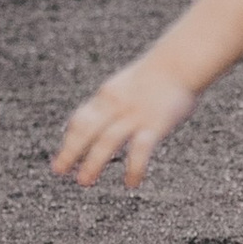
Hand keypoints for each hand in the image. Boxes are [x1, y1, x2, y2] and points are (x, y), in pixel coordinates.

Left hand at [51, 59, 198, 191]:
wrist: (182, 61)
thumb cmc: (161, 73)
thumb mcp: (131, 84)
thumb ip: (118, 102)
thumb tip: (108, 121)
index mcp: (109, 95)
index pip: (81, 118)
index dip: (70, 138)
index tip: (63, 155)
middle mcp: (117, 105)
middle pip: (87, 130)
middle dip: (71, 151)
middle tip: (60, 170)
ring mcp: (135, 114)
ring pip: (107, 141)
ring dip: (93, 162)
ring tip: (85, 181)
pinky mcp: (155, 124)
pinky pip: (140, 149)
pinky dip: (134, 167)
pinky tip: (131, 182)